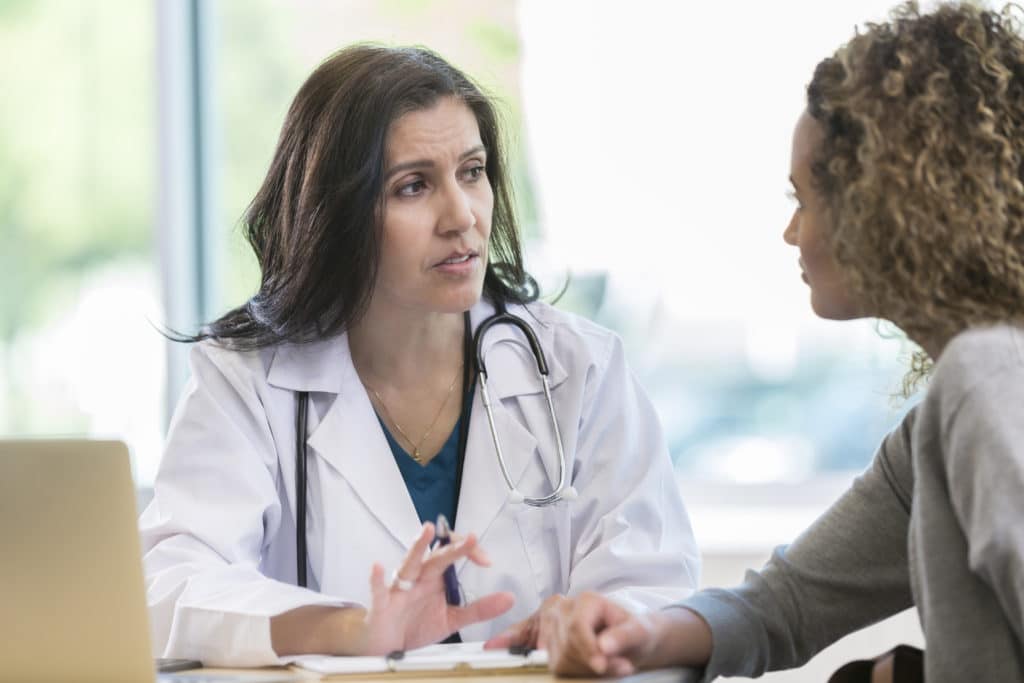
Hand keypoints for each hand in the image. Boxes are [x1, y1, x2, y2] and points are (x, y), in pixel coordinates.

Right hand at [359, 522, 514, 653]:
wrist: (386, 644)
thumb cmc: (415, 624)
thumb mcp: (452, 619)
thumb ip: (479, 609)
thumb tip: (508, 598)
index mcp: (435, 578)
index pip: (453, 554)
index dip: (469, 552)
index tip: (486, 560)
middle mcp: (418, 577)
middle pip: (436, 556)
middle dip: (452, 547)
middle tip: (470, 538)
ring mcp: (399, 588)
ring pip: (409, 563)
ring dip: (417, 547)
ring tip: (425, 531)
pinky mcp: (382, 603)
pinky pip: (378, 589)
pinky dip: (376, 579)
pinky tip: (378, 567)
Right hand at [485, 592, 712, 676]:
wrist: (632, 638)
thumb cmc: (636, 632)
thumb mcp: (641, 631)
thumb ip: (625, 636)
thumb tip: (605, 646)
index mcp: (586, 600)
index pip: (577, 627)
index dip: (589, 649)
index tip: (600, 664)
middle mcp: (563, 607)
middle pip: (564, 645)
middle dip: (587, 663)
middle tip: (611, 668)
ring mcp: (549, 619)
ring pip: (553, 656)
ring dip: (576, 669)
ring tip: (603, 668)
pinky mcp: (541, 631)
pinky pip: (521, 636)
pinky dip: (509, 641)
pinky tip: (493, 646)